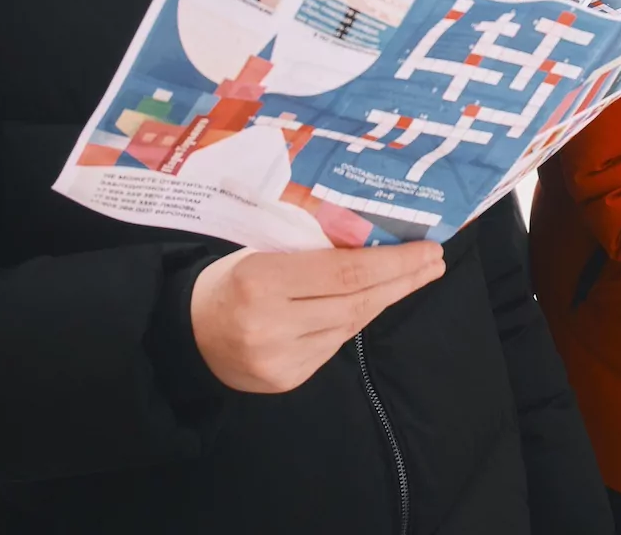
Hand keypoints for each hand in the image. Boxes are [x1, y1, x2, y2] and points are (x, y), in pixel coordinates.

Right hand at [190, 242, 445, 392]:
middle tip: (435, 262)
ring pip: (349, 326)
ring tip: (412, 277)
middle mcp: (271, 325)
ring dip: (384, 299)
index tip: (428, 248)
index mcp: (260, 281)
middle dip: (402, 281)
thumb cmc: (228, 279)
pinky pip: (333, 345)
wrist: (185, 334)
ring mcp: (279, 360)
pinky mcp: (286, 380)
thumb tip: (375, 240)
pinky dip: (354, 320)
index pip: (344, 273)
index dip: (392, 262)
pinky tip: (371, 302)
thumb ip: (311, 249)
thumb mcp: (261, 249)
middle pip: (355, 302)